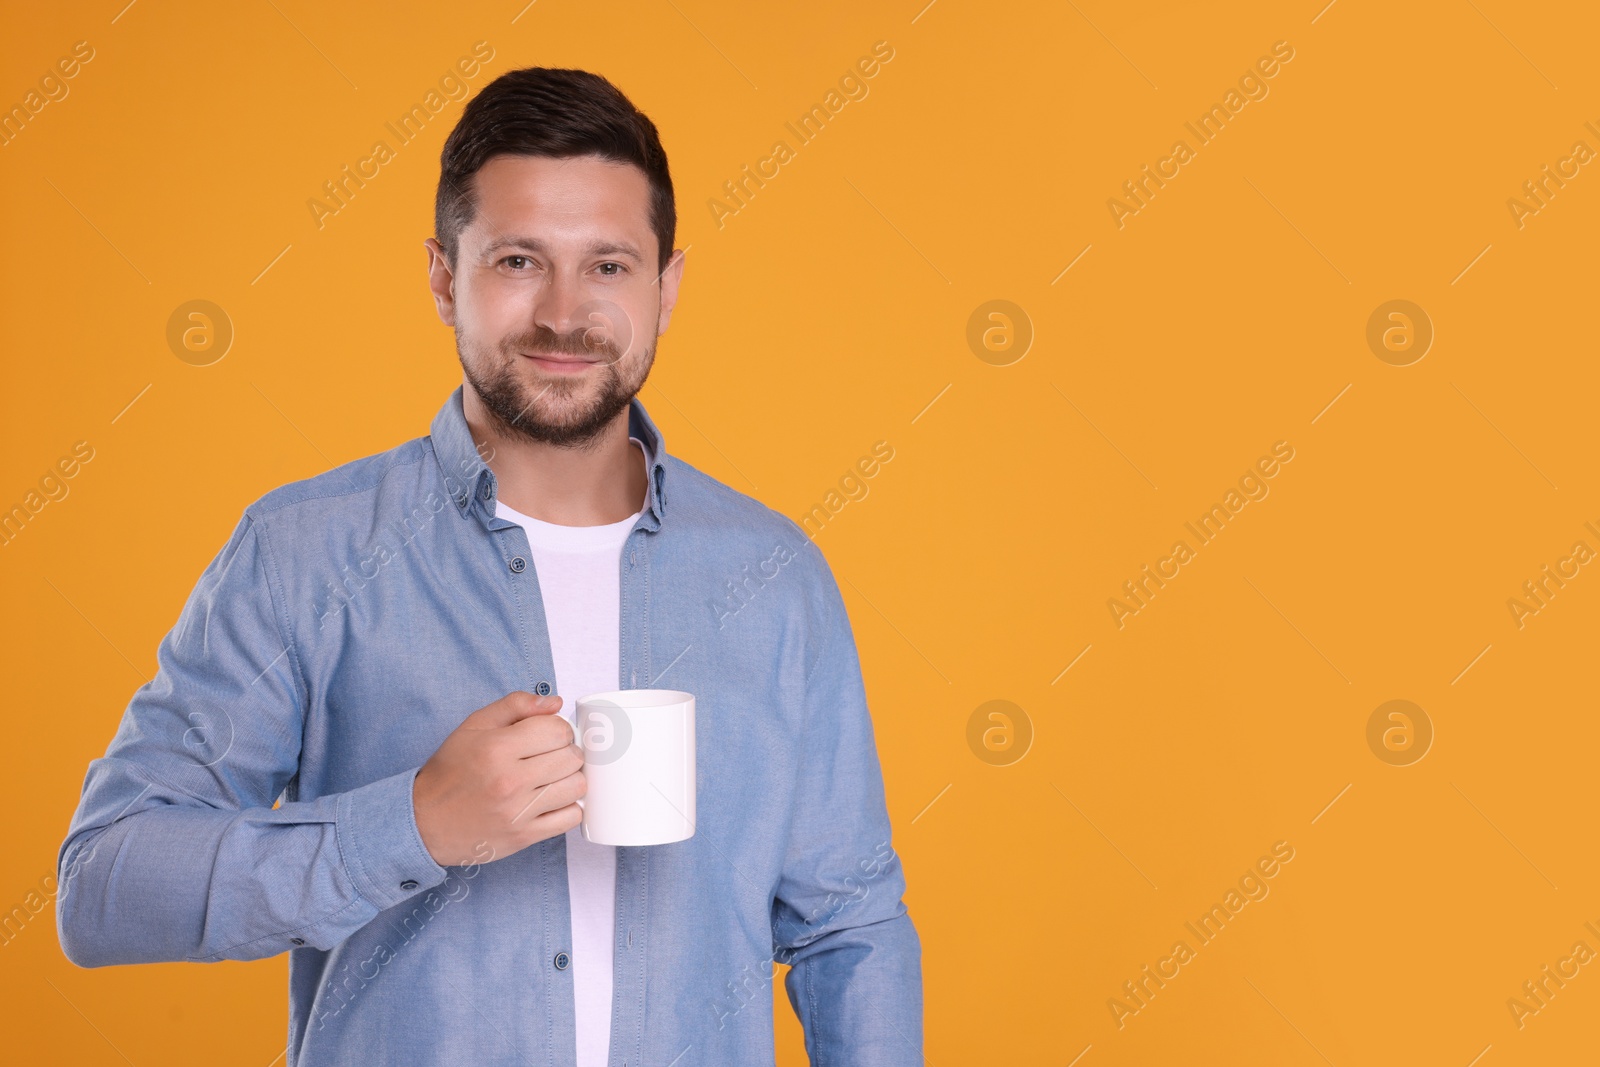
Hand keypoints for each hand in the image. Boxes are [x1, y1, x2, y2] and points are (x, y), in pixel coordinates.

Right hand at [412, 691, 585, 865]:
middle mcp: (510, 781)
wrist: (424, 820)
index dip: (558, 728)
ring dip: (570, 778)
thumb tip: (556, 703)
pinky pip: (571, 818)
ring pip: (576, 786)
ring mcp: (519, 812)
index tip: (548, 735)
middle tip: (551, 756)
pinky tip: (553, 800)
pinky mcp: (524, 837)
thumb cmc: (451, 770)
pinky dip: (569, 806)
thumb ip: (515, 705)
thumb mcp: (474, 726)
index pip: (558, 730)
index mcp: (497, 748)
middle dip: (567, 751)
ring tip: (554, 777)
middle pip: (572, 757)